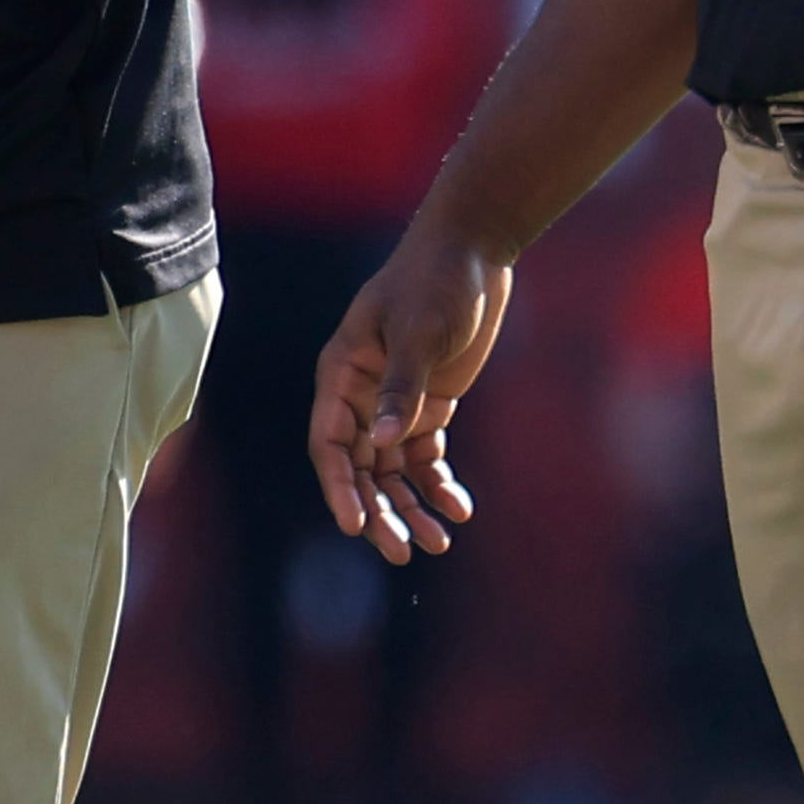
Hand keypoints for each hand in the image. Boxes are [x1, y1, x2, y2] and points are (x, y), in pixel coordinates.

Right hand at [310, 222, 514, 563]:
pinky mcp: (429, 405)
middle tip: (404, 552)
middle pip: (360, 469)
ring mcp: (394, 403)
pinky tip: (459, 510)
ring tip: (437, 544)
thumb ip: (402, 388)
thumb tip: (383, 445)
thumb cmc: (434, 282)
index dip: (339, 487)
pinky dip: (439, 484)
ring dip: (411, 507)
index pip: (330, 444)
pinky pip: (426, 456)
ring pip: (392, 471)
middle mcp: (360, 396)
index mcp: (341, 374)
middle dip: (380, 512)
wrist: (473, 251)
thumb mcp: (418, 332)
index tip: (356, 525)